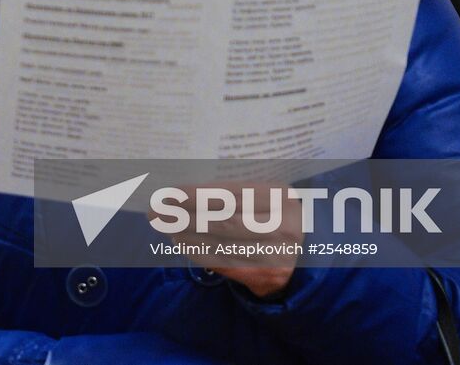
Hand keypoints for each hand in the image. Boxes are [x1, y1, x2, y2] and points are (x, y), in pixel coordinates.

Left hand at [149, 182, 303, 297]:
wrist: (303, 255)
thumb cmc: (274, 214)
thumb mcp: (268, 195)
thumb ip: (238, 188)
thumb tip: (188, 185)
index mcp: (283, 197)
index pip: (233, 194)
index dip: (199, 194)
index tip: (171, 191)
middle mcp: (282, 226)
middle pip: (224, 219)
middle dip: (186, 213)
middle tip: (157, 208)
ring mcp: (274, 254)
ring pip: (219, 242)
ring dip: (185, 232)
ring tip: (162, 223)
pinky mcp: (263, 275)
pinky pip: (222, 261)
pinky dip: (196, 250)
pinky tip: (178, 240)